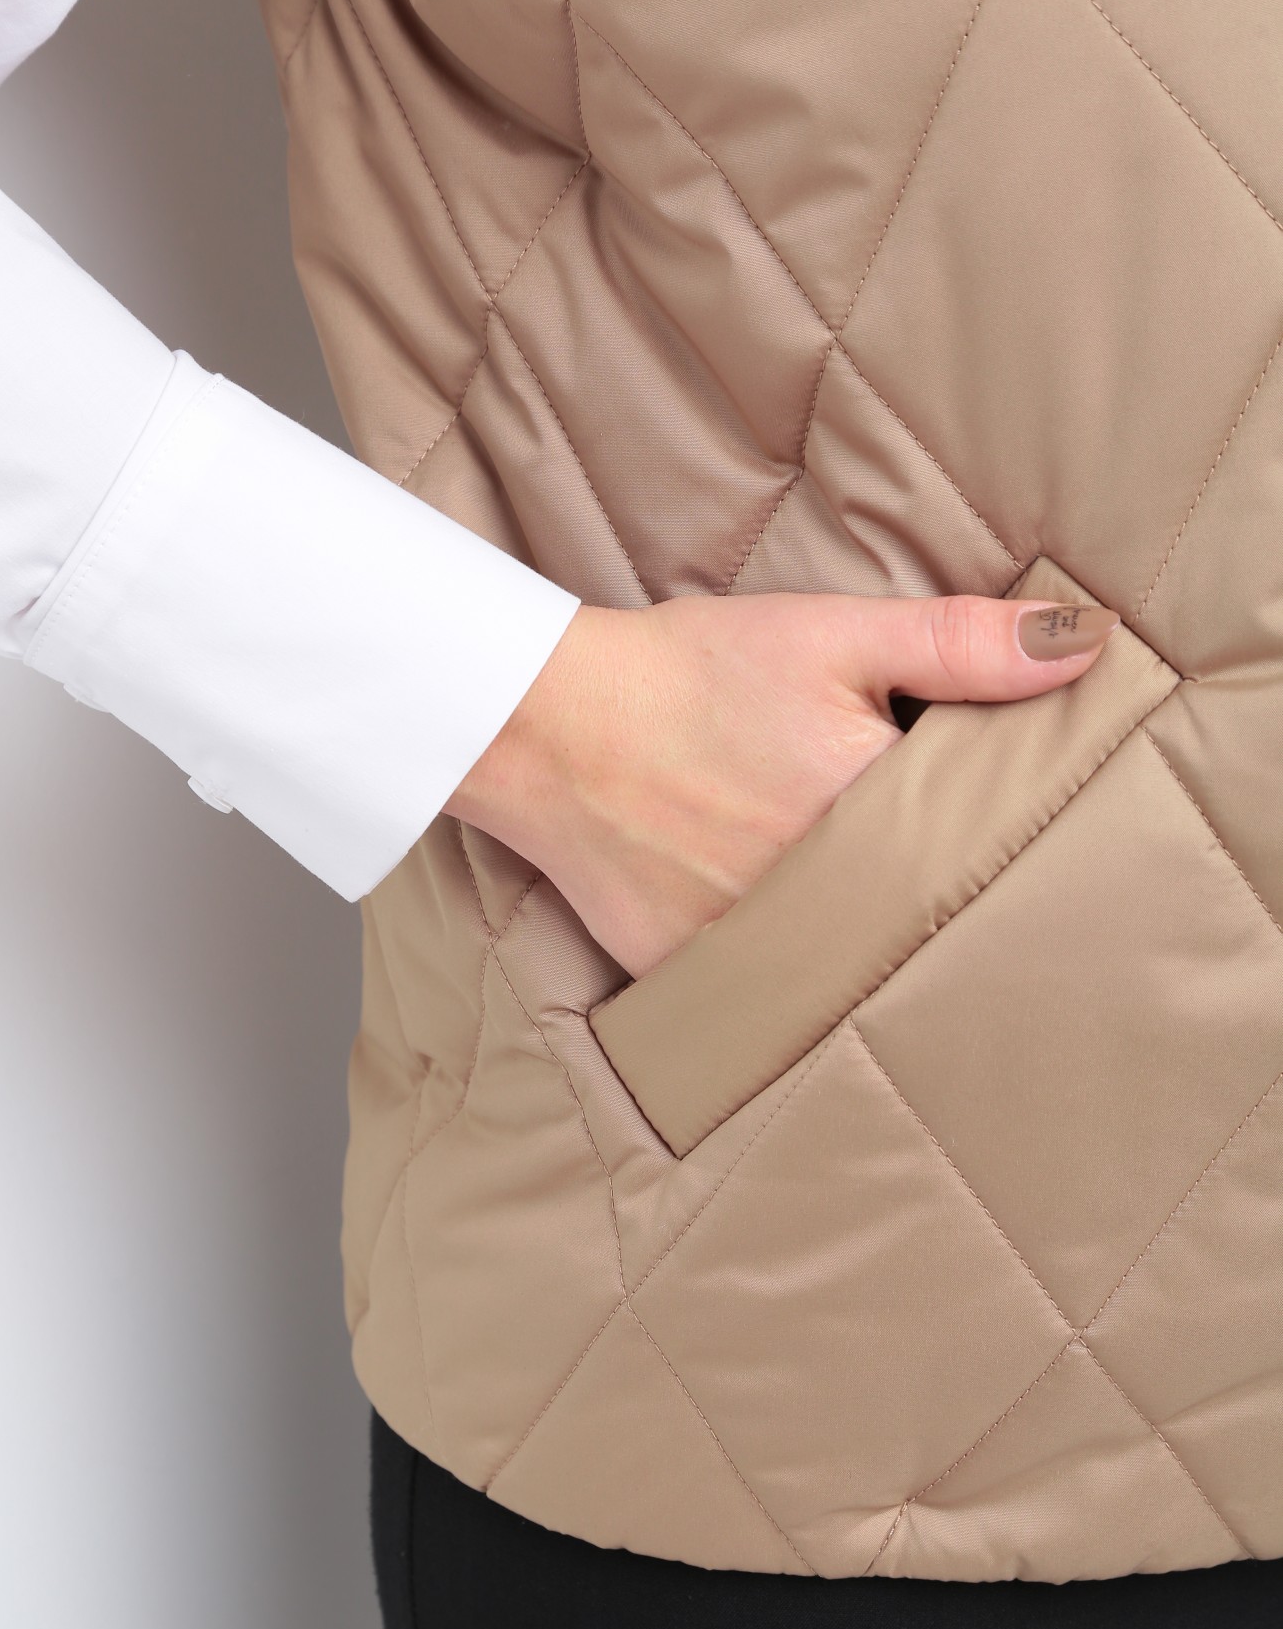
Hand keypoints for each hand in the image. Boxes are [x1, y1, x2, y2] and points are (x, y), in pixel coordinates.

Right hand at [446, 591, 1118, 978]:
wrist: (547, 723)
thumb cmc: (687, 674)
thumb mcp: (830, 634)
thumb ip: (959, 645)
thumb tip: (1081, 647)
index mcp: (867, 811)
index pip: (977, 841)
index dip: (991, 829)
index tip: (995, 819)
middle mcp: (816, 896)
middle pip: (916, 912)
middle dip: (929, 889)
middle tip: (922, 860)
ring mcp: (751, 949)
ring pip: (847, 962)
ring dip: (865, 938)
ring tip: (850, 897)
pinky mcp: (695, 977)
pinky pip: (766, 993)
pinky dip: (783, 970)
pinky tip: (786, 936)